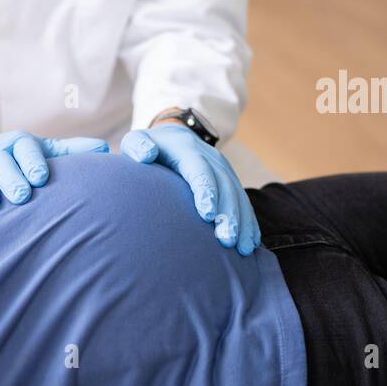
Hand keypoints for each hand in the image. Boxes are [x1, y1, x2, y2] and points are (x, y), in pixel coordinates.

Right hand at [0, 128, 109, 211]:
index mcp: (18, 144)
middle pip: (0, 162)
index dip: (31, 161)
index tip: (40, 177)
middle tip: (21, 196)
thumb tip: (105, 149)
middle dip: (10, 178)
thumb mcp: (41, 150)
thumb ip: (69, 151)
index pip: (25, 149)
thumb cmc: (16, 157)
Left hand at [120, 122, 261, 255]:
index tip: (207, 215)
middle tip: (227, 239)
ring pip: (238, 195)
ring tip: (241, 248)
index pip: (199, 169)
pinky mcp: (230, 181)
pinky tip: (250, 243)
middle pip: (224, 186)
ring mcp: (223, 169)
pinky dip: (249, 222)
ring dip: (242, 222)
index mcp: (187, 148)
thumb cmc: (149, 147)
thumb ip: (138, 145)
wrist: (173, 137)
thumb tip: (147, 154)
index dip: (205, 191)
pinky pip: (243, 201)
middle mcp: (210, 158)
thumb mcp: (136, 141)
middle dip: (228, 214)